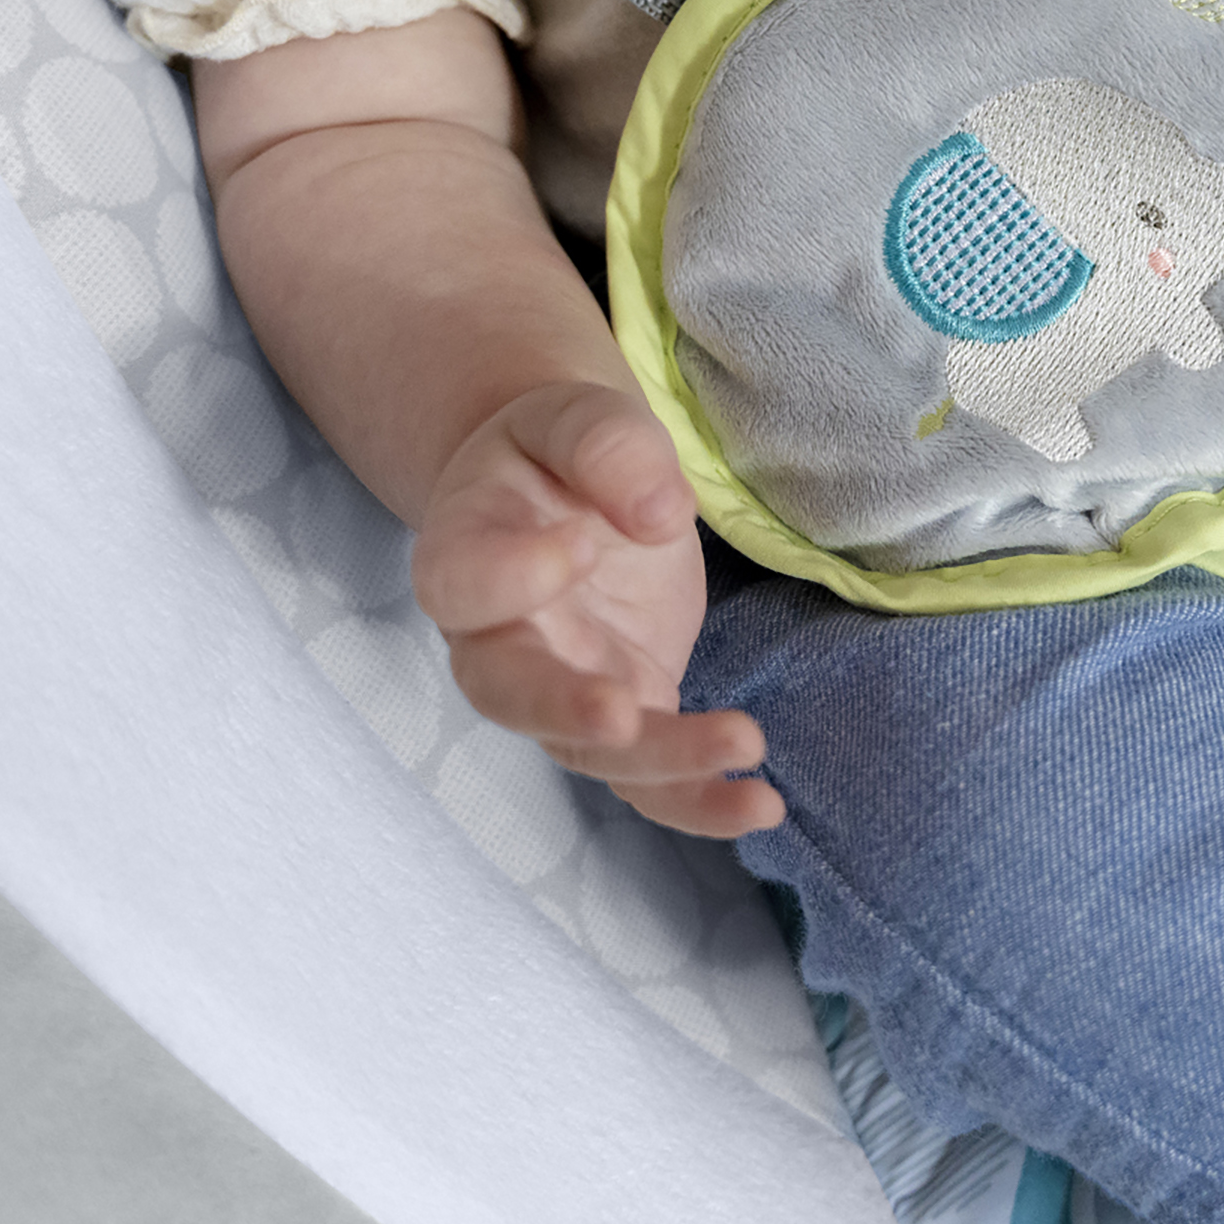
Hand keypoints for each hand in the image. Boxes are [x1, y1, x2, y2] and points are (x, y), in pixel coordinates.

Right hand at [411, 381, 782, 837]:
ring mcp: (561, 687)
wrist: (568, 482)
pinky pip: (647, 776)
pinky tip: (760, 806)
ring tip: (744, 743)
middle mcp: (497, 640)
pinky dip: (700, 799)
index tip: (579, 546)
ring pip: (592, 751)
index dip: (514, 576)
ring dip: (664, 760)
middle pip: (511, 695)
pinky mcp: (625, 708)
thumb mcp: (577, 417)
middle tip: (620, 713)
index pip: (464, 584)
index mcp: (463, 553)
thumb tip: (657, 514)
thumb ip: (605, 447)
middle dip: (564, 711)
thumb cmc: (559, 450)